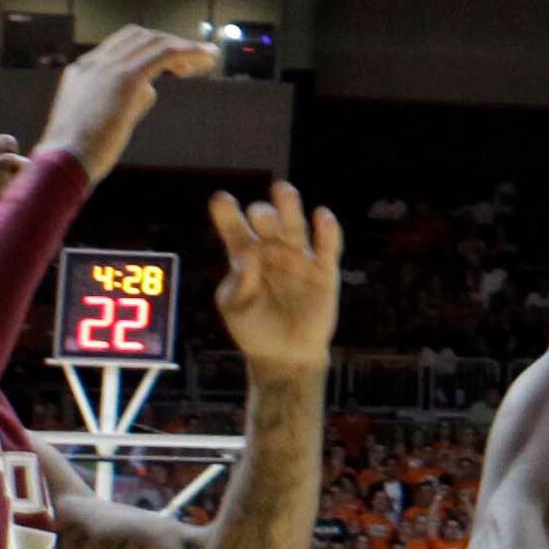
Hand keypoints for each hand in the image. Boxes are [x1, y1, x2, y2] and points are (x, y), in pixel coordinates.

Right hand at [39, 26, 217, 183]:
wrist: (62, 163)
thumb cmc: (80, 154)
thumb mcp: (98, 120)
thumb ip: (122, 100)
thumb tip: (148, 90)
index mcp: (82, 71)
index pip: (121, 46)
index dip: (150, 49)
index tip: (175, 63)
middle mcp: (93, 63)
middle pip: (139, 37)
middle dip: (169, 43)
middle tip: (195, 61)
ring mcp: (108, 68)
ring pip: (154, 42)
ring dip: (184, 47)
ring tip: (208, 59)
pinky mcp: (126, 79)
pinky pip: (165, 53)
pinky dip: (190, 51)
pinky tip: (207, 58)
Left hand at [210, 180, 342, 375]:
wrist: (285, 356)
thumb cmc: (254, 330)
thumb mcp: (235, 307)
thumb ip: (240, 281)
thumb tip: (249, 254)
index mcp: (245, 256)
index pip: (234, 229)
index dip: (227, 213)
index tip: (221, 200)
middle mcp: (272, 251)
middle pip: (267, 223)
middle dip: (263, 214)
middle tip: (258, 213)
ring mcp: (299, 259)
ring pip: (296, 228)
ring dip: (290, 209)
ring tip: (284, 191)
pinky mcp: (324, 272)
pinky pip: (328, 248)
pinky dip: (327, 231)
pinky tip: (322, 215)